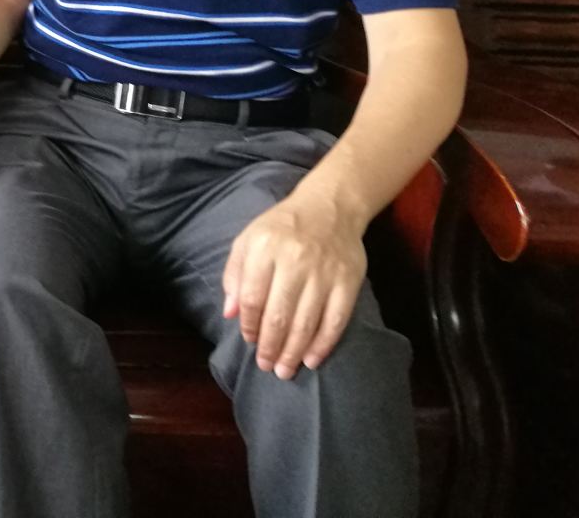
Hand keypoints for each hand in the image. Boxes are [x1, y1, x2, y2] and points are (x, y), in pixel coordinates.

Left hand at [221, 194, 367, 379]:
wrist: (329, 207)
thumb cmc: (281, 227)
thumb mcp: (248, 240)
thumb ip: (234, 274)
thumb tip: (229, 313)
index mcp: (264, 249)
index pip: (252, 297)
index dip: (249, 324)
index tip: (249, 341)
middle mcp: (294, 260)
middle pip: (279, 315)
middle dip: (270, 347)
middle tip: (266, 366)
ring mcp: (324, 272)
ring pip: (306, 322)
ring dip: (293, 352)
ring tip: (285, 371)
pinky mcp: (348, 281)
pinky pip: (335, 320)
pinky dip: (323, 344)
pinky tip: (312, 360)